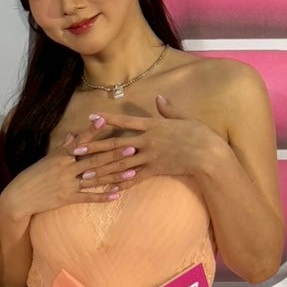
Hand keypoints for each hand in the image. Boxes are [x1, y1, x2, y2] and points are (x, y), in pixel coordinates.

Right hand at [0, 123, 126, 220]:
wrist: (19, 197)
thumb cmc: (32, 176)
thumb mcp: (46, 160)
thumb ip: (62, 147)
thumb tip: (73, 134)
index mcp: (60, 157)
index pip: (80, 142)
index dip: (92, 132)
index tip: (105, 121)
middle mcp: (65, 169)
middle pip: (94, 160)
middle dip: (114, 154)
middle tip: (132, 148)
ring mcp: (67, 184)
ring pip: (95, 179)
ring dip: (115, 176)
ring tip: (133, 172)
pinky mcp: (67, 198)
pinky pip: (88, 197)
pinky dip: (102, 197)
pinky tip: (117, 195)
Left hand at [72, 96, 223, 187]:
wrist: (210, 155)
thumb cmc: (200, 134)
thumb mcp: (183, 118)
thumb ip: (168, 109)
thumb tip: (159, 97)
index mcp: (153, 125)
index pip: (125, 121)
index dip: (107, 119)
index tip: (90, 118)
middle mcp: (148, 140)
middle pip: (116, 144)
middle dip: (94, 148)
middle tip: (76, 151)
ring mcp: (150, 156)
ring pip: (121, 163)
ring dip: (101, 169)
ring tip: (84, 174)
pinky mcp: (156, 170)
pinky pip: (135, 178)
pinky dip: (121, 183)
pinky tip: (108, 189)